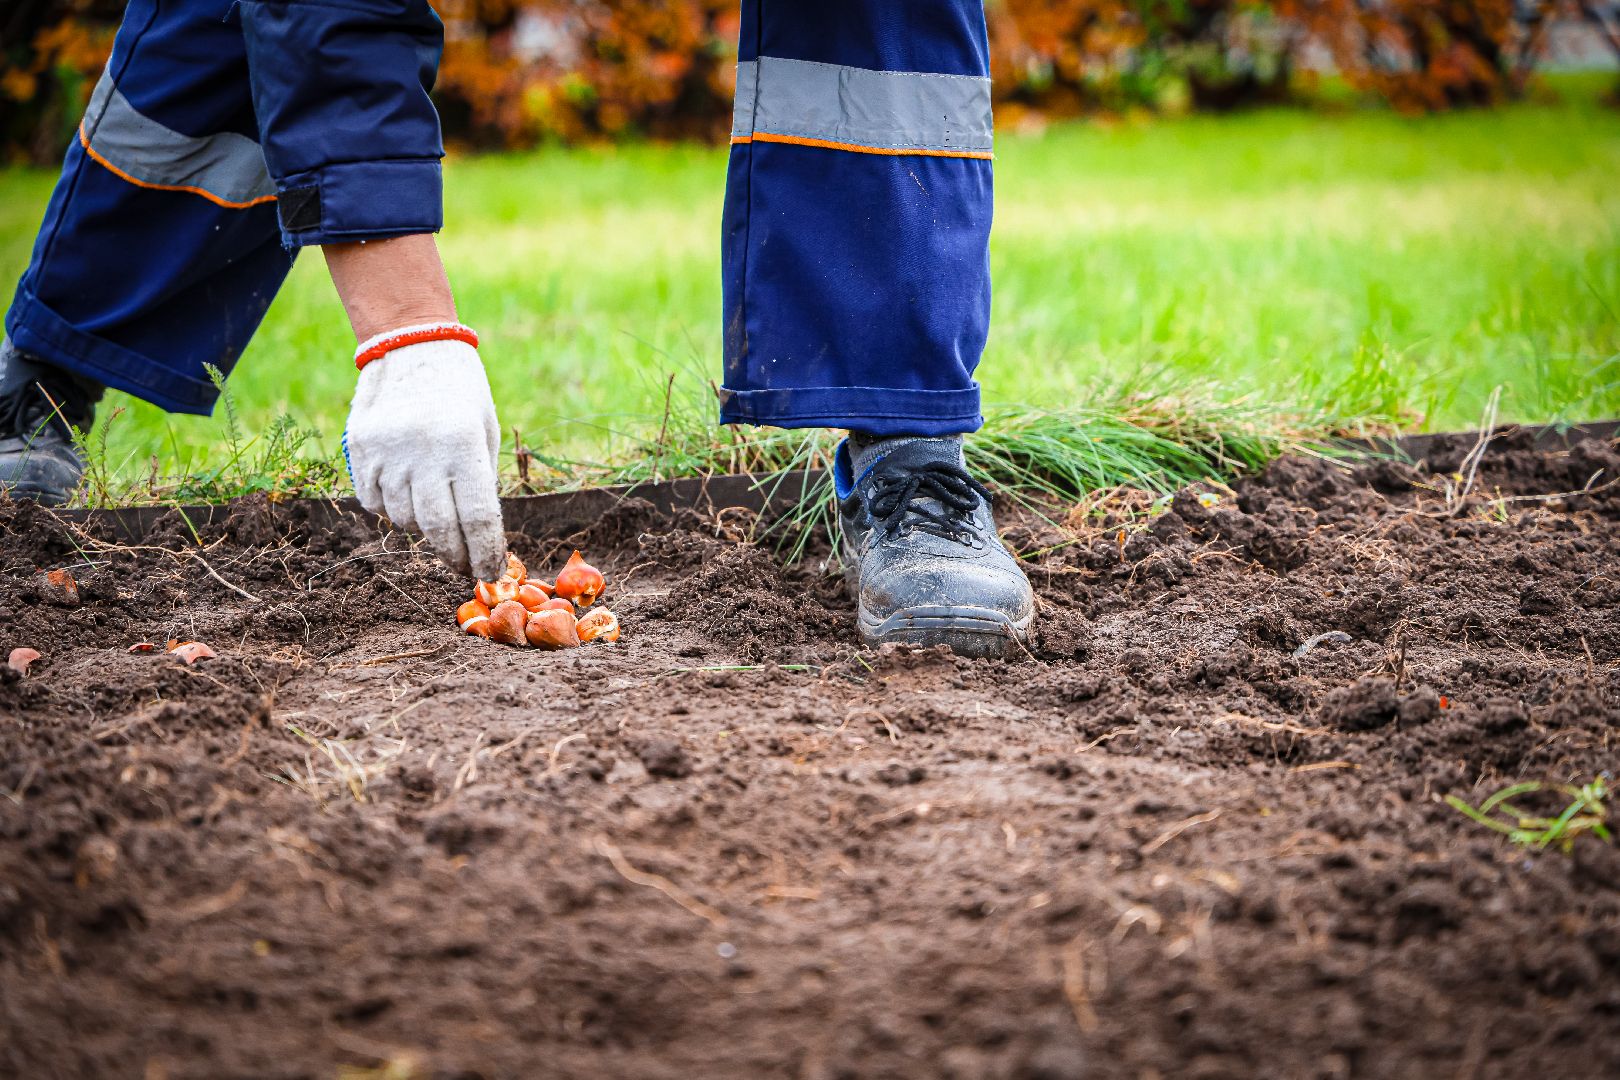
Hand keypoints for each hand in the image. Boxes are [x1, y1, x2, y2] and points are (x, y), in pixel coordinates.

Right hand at [343, 330, 505, 578]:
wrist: (413, 344)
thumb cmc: (461, 392)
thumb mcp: (485, 430)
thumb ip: (481, 481)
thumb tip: (479, 538)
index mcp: (463, 443)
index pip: (477, 517)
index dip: (484, 552)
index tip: (490, 572)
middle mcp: (423, 449)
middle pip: (439, 528)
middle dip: (455, 554)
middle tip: (465, 565)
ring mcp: (386, 450)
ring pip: (404, 518)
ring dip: (423, 527)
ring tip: (435, 510)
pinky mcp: (359, 448)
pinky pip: (373, 501)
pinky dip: (391, 508)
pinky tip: (406, 492)